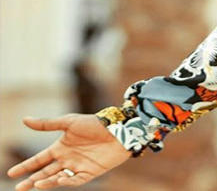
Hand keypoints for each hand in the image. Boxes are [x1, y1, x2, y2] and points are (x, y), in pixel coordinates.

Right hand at [6, 114, 131, 189]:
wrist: (118, 129)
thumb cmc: (95, 124)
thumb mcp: (69, 122)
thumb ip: (47, 124)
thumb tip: (24, 119)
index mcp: (60, 147)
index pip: (39, 160)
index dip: (26, 166)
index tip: (11, 173)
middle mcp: (67, 159)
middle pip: (45, 173)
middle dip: (31, 181)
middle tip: (18, 188)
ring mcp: (78, 167)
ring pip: (57, 178)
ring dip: (46, 182)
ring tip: (36, 185)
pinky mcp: (90, 173)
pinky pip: (75, 181)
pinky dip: (65, 182)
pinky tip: (58, 180)